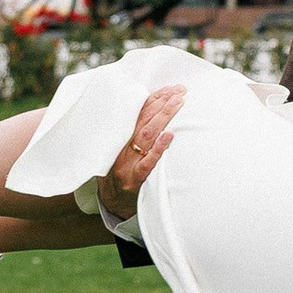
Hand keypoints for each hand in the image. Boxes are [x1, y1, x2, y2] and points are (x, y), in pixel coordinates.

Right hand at [100, 83, 184, 231]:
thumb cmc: (122, 172)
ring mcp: (127, 164)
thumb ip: (136, 132)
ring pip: (145, 136)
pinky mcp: (134, 181)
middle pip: (142, 120)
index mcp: (120, 138)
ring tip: (179, 103)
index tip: (171, 88)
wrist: (112, 204)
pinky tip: (170, 136)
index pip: (136, 112)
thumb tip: (158, 110)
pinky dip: (158, 149)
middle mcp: (122, 148)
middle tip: (180, 91)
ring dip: (163, 117)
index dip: (154, 98)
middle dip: (162, 103)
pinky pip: (147, 164)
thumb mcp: (123, 150)